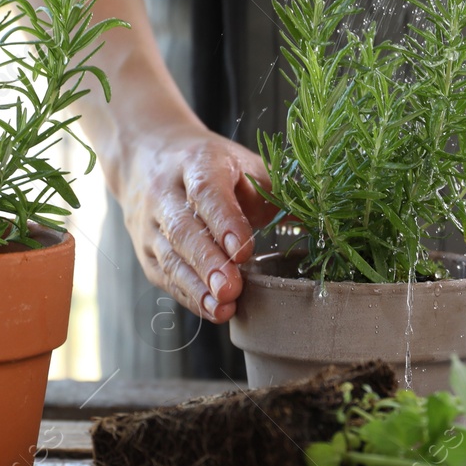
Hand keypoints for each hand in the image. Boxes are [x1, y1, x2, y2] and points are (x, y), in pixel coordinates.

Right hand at [115, 122, 276, 322]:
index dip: (224, 221)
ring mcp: (150, 223)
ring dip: (196, 286)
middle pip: (183, 228)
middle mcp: (166, 192)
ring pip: (169, 255)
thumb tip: (320, 221)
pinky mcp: (145, 249)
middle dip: (208, 261)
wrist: (147, 155)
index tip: (243, 251)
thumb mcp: (245, 166)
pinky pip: (164, 275)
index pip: (207, 192)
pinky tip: (210, 309)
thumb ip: (278, 192)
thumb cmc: (211, 166)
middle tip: (230, 288)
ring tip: (222, 306)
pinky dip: (187, 295)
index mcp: (197, 162)